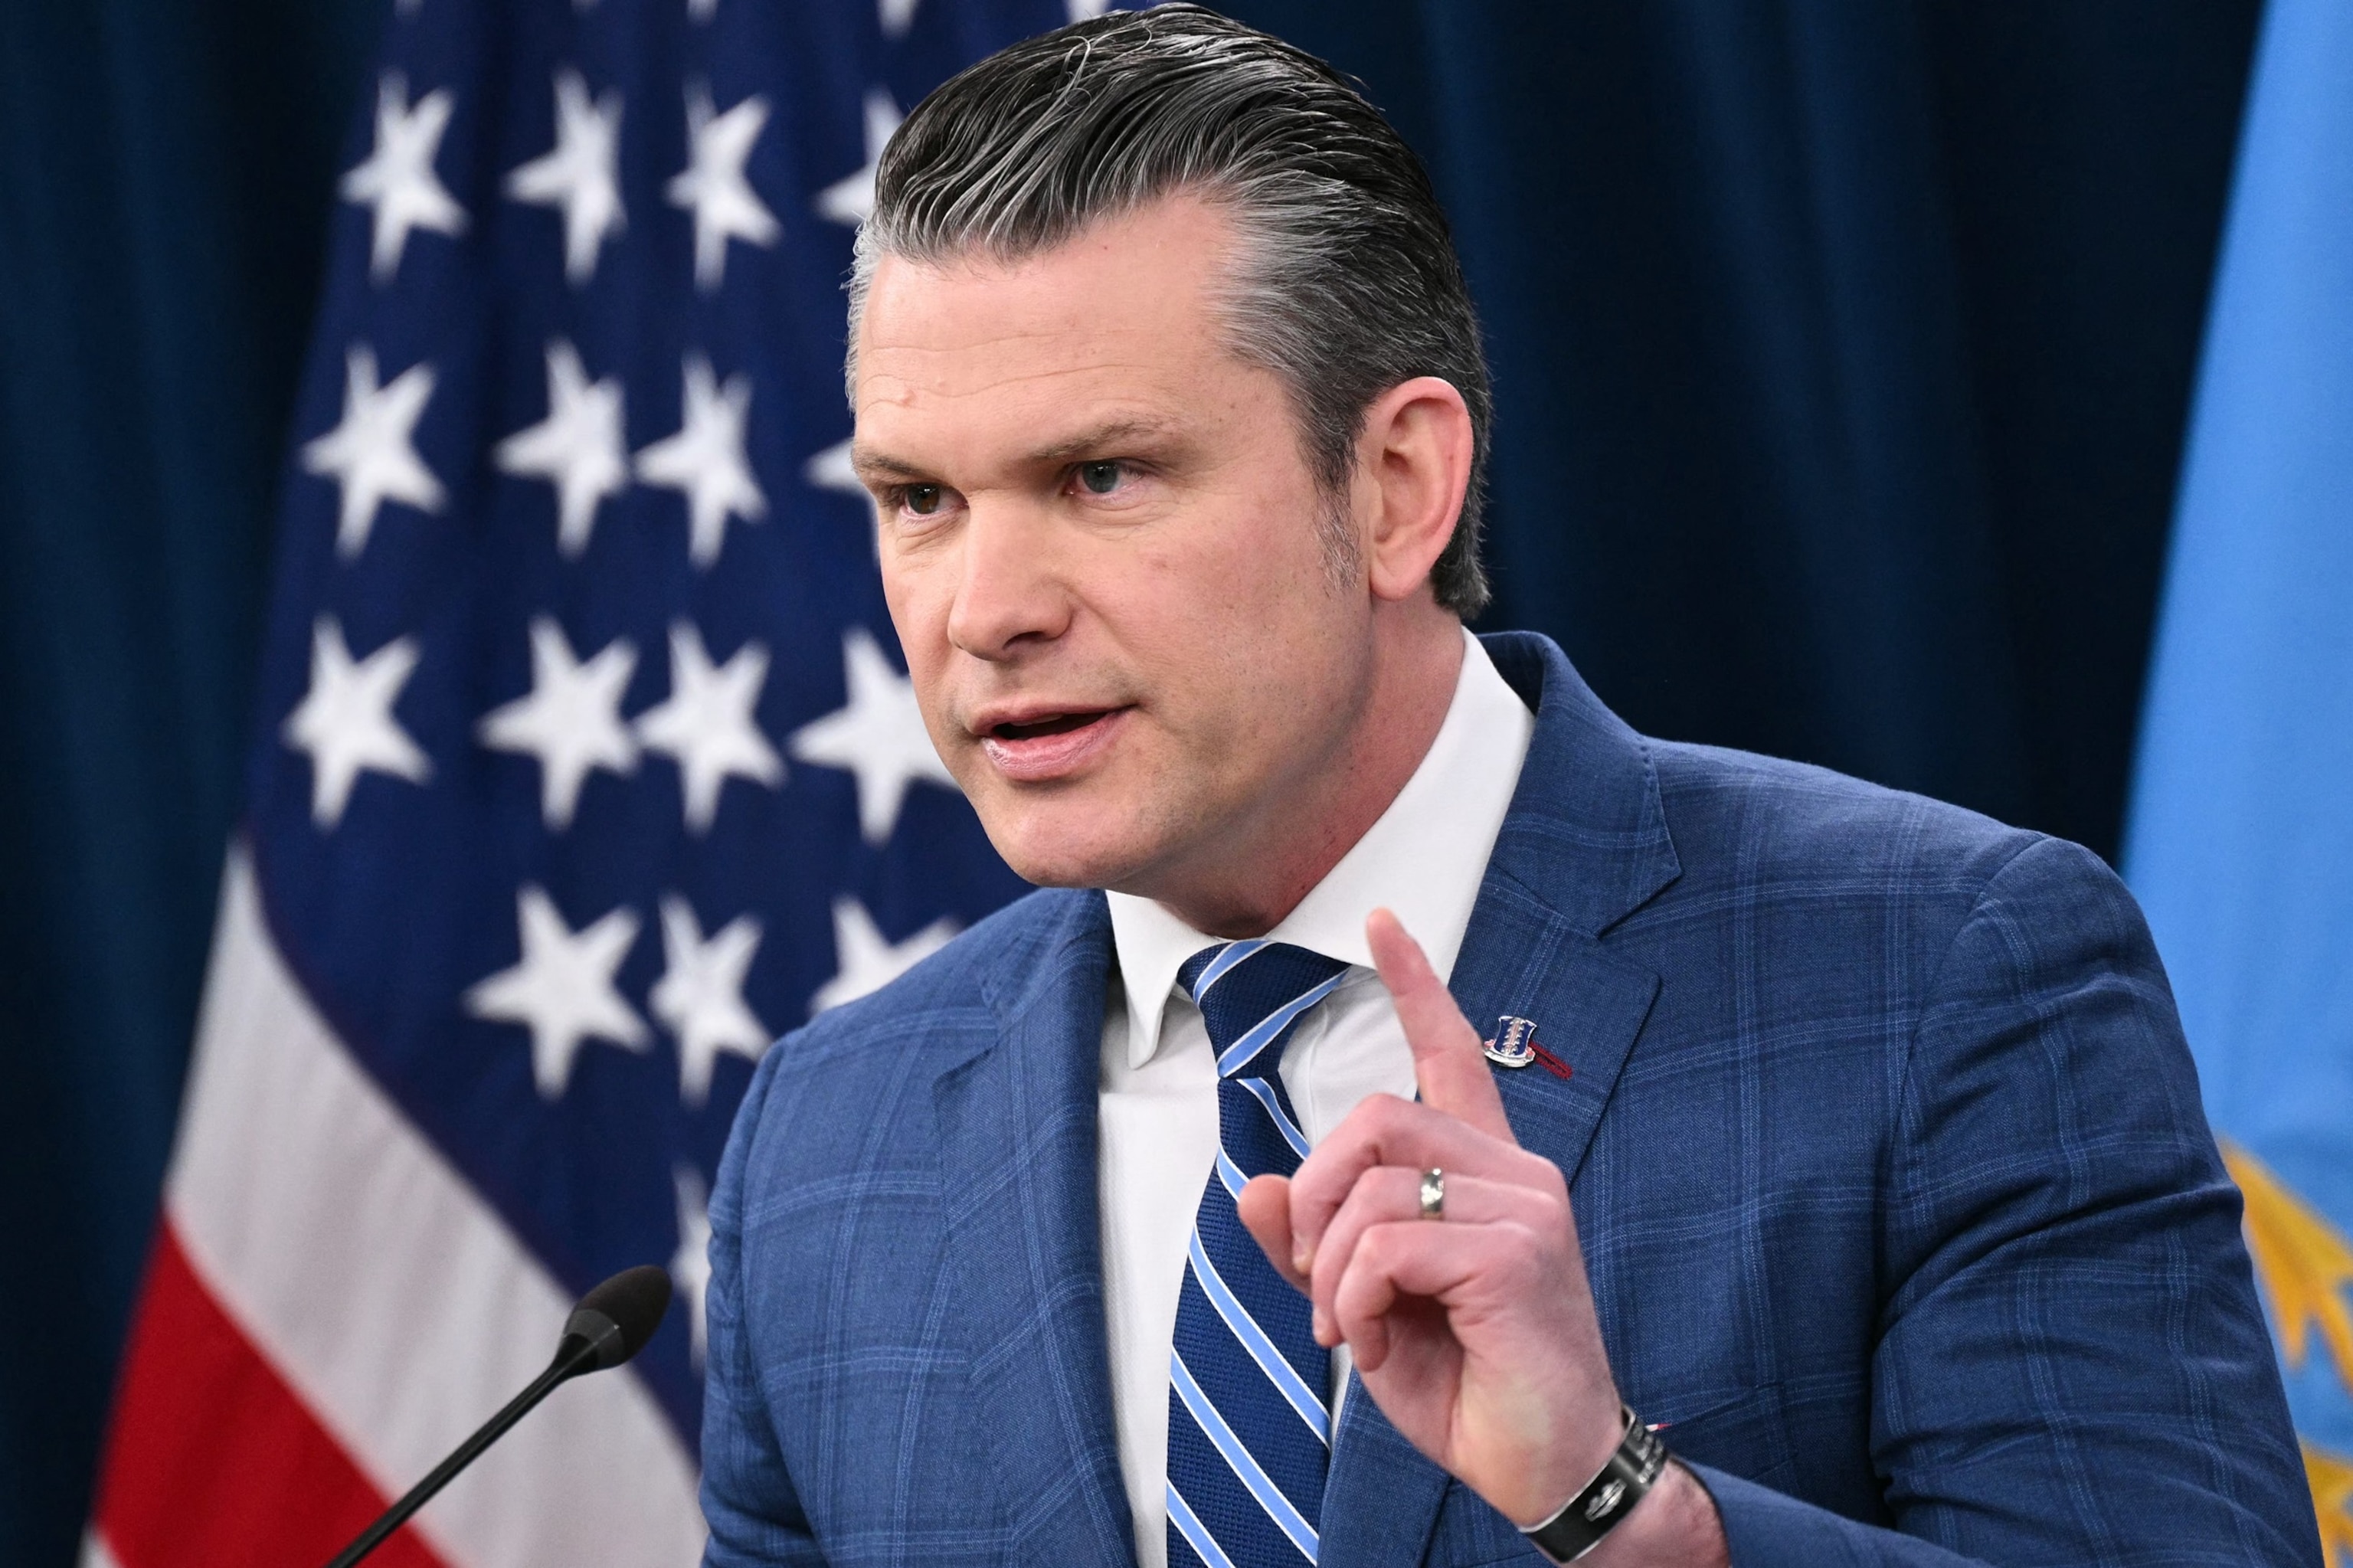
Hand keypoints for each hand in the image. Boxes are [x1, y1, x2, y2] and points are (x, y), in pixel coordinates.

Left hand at [1235, 911, 1724, 1562]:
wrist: (1548, 1466)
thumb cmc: (1470, 1383)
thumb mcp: (1369, 1308)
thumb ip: (1312, 1246)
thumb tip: (1252, 1184)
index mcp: (1487, 1172)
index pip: (1452, 1052)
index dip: (1415, 985)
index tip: (1380, 921)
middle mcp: (1516, 1172)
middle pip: (1376, 1118)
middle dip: (1314, 1197)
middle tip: (1312, 1277)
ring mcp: (1525, 1207)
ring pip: (1373, 1185)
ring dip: (1330, 1270)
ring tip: (1351, 1331)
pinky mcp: (1517, 1254)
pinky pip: (1387, 1244)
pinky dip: (1351, 1301)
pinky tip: (1373, 1346)